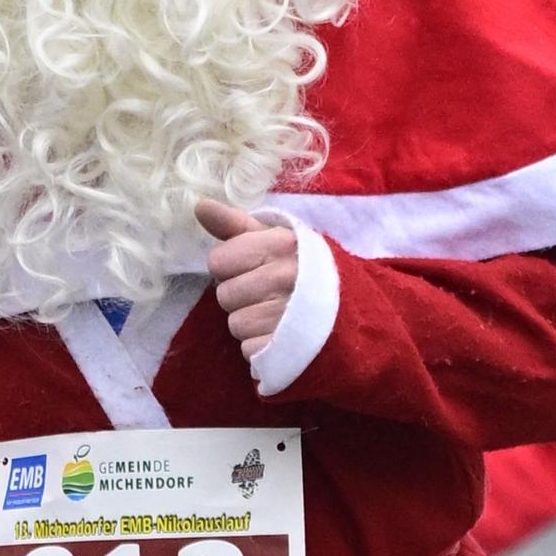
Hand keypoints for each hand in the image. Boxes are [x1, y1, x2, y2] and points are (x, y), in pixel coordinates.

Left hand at [196, 199, 297, 362]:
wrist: (356, 311)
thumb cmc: (306, 269)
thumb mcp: (276, 238)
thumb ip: (235, 224)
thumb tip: (200, 206)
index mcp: (280, 244)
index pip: (218, 261)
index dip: (232, 266)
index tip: (255, 267)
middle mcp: (285, 276)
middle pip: (224, 295)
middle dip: (241, 296)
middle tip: (270, 293)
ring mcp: (287, 314)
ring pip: (235, 324)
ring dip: (251, 323)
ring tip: (277, 314)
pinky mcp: (288, 348)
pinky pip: (249, 349)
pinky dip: (262, 346)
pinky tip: (282, 335)